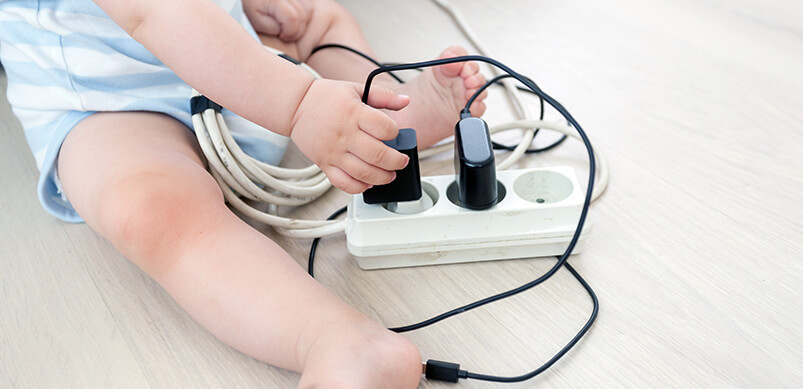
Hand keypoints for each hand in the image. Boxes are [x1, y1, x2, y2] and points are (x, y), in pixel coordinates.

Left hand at [243, 0, 312, 41]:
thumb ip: (271, 27)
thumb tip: (284, 30)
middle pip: (303, 15)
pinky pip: (308, 5)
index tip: (282, 37)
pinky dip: (303, 14)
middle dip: (296, 30)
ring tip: (287, 26)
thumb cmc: (249, 7)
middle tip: (284, 34)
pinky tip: (291, 18)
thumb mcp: (255, 21)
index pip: (292, 18)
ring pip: (309, 10)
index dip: (290, 32)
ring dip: (302, 22)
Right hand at [290, 79, 410, 193]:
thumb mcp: (356, 89)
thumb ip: (383, 96)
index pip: (384, 129)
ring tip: (390, 175)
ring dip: (382, 178)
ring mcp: (334, 152)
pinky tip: (368, 183)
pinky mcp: (324, 164)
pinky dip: (359, 187)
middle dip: (397, 162)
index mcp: (354, 113)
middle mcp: (344, 135)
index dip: (395, 133)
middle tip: (401, 161)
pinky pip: (344, 183)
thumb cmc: (325, 97)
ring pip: (364, 173)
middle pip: (378, 155)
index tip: (395, 134)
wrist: (295, 106)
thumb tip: (405, 100)